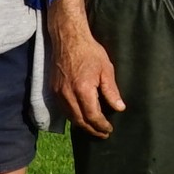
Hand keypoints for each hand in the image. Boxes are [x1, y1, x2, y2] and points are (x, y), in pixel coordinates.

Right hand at [49, 0, 124, 137]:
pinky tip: (81, 116)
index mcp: (83, 90)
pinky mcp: (54, 90)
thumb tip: (119, 108)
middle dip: (92, 130)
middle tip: (103, 134)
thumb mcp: (106, 69)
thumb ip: (111, 91)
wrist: (68, 39)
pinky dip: (73, 116)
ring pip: (70, 117)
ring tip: (94, 128)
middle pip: (80, 121)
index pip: (92, 116)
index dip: (101, 126)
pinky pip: (64, 109)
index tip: (109, 129)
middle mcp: (68, 95)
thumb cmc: (90, 52)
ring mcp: (59, 93)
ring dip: (82, 125)